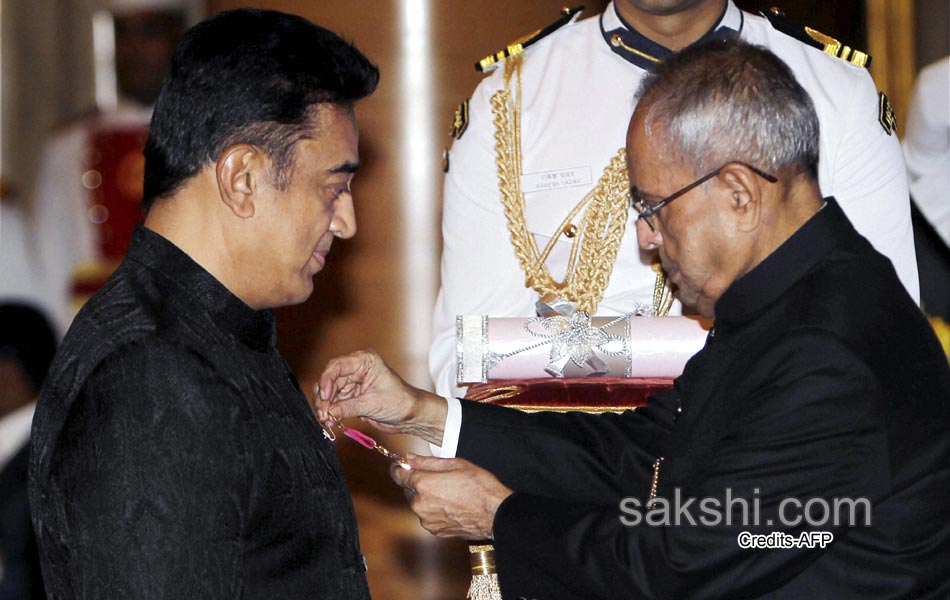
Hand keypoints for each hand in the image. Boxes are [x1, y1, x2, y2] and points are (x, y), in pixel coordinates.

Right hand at [315, 349, 447, 445]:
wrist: (410, 415)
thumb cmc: (400, 402)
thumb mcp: (372, 404)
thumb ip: (347, 408)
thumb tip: (327, 413)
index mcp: (364, 360)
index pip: (336, 366)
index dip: (326, 381)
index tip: (324, 398)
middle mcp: (356, 368)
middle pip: (329, 380)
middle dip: (324, 398)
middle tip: (323, 415)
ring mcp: (352, 381)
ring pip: (329, 392)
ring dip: (325, 406)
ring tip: (326, 420)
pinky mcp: (351, 395)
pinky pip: (334, 401)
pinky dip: (330, 411)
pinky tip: (330, 421)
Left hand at [391, 455, 512, 539]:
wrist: (495, 513)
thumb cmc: (478, 486)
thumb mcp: (455, 464)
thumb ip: (427, 462)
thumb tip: (409, 458)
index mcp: (422, 484)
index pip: (398, 475)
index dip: (400, 468)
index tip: (403, 465)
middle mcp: (419, 504)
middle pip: (408, 490)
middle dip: (418, 483)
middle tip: (438, 478)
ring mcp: (427, 520)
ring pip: (419, 504)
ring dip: (427, 498)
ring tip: (449, 493)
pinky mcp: (436, 531)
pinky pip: (428, 517)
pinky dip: (435, 511)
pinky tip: (451, 505)